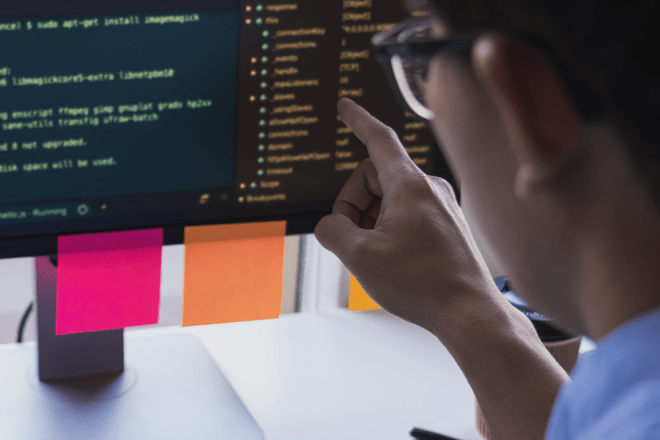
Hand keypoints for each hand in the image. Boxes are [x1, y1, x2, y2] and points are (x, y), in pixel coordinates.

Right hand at [315, 98, 500, 335]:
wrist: (469, 312)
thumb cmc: (421, 284)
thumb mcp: (359, 257)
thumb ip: (331, 231)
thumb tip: (331, 225)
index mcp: (409, 185)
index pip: (379, 139)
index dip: (357, 120)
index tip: (344, 107)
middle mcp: (429, 188)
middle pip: (375, 177)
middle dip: (353, 204)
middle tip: (348, 238)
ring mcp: (442, 206)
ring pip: (390, 198)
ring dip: (370, 220)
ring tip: (372, 255)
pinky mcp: (447, 225)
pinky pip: (408, 214)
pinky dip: (389, 228)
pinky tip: (391, 259)